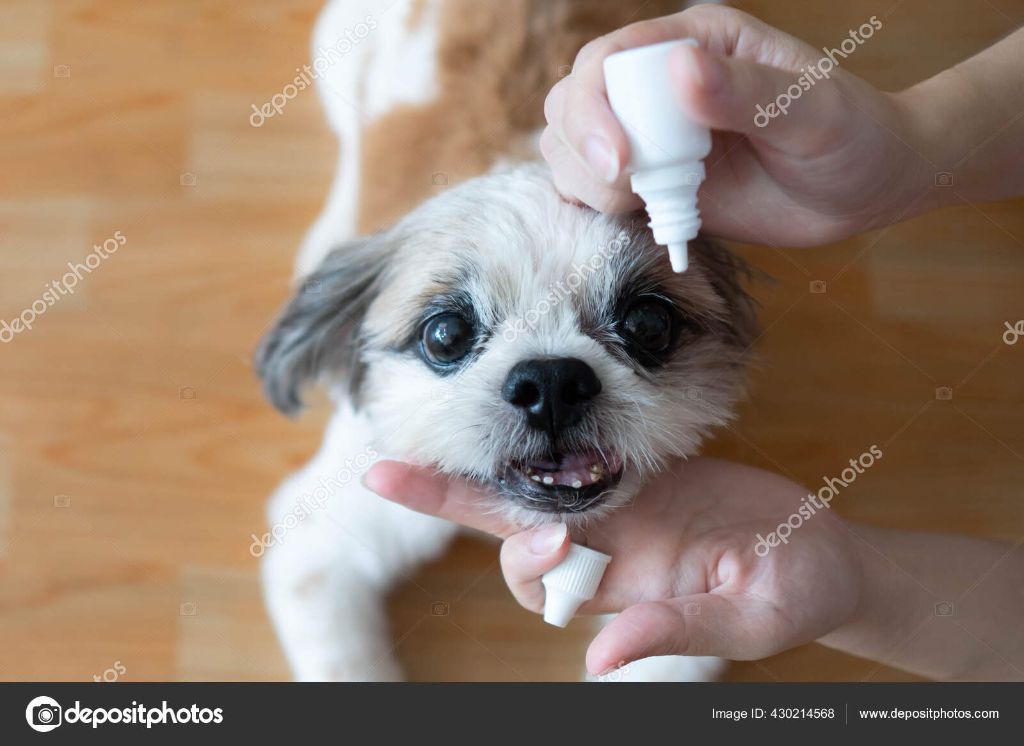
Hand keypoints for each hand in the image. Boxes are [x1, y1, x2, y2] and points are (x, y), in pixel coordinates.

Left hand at [364, 457, 862, 674]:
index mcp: (622, 582)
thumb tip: (599, 658)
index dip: (529, 560)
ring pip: (537, 478)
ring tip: (433, 431)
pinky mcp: (644, 462)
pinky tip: (522, 405)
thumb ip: (675, 629)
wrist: (823, 555)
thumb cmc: (791, 596)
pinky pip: (584, 443)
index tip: (556, 540)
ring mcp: (621, 497)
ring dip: (490, 460)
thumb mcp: (742, 619)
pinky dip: (552, 431)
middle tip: (385, 474)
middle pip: (509, 521)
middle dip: (448, 501)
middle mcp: (607, 541)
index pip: (542, 580)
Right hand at [541, 4, 931, 246]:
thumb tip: (682, 68)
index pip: (608, 59)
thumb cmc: (852, 137)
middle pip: (572, 101)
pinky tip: (639, 220)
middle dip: (585, 151)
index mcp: (695, 43)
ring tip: (646, 205)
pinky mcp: (650, 180)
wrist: (865, 188)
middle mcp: (658, 84)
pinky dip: (593, 210)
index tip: (620, 162)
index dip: (595, 109)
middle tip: (631, 192)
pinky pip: (588, 190)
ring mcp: (649, 134)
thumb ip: (748, 91)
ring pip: (568, 147)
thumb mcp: (812, 112)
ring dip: (587, 184)